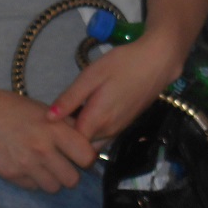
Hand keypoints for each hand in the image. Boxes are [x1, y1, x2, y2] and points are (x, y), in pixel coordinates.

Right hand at [0, 88, 96, 192]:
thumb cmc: (12, 108)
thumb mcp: (44, 110)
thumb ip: (66, 125)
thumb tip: (87, 139)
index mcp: (55, 129)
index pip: (87, 156)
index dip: (87, 157)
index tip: (82, 154)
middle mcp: (43, 150)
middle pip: (73, 179)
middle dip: (71, 172)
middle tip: (65, 163)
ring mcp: (27, 165)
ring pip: (54, 187)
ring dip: (54, 179)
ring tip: (46, 166)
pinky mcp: (12, 175)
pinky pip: (34, 187)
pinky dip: (35, 181)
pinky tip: (28, 166)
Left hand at [47, 31, 179, 146]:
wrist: (159, 61)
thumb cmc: (124, 64)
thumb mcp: (92, 75)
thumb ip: (70, 98)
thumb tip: (48, 118)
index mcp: (97, 121)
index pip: (69, 143)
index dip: (57, 134)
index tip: (50, 120)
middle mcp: (108, 132)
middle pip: (81, 145)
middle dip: (69, 136)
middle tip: (61, 113)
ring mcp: (119, 129)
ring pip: (93, 142)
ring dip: (82, 133)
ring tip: (75, 110)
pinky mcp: (126, 124)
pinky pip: (104, 135)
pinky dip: (94, 129)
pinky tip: (92, 108)